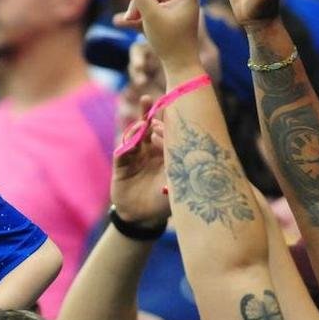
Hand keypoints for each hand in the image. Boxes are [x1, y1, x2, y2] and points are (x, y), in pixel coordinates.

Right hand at [112, 95, 169, 224]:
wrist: (142, 218)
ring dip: (139, 122)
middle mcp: (151, 152)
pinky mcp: (122, 164)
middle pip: (151, 127)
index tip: (174, 111)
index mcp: (167, 154)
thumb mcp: (178, 185)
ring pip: (136, 134)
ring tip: (146, 111)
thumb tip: (197, 150)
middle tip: (154, 101)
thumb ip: (182, 168)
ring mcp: (135, 156)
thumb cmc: (164, 203)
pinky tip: (134, 137)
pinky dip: (128, 142)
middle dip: (153, 113)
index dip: (169, 123)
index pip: (168, 133)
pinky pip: (123, 150)